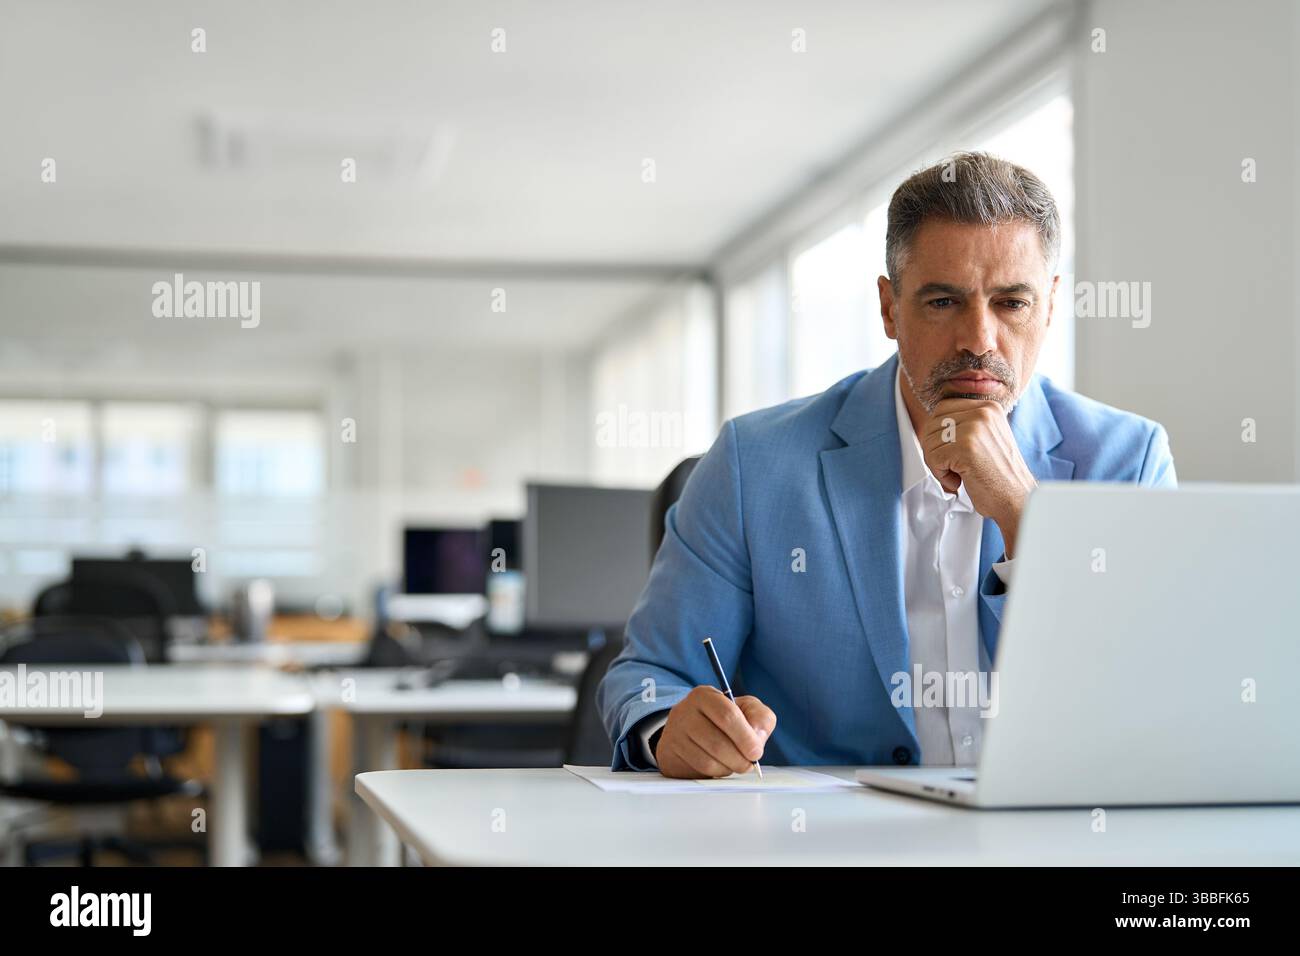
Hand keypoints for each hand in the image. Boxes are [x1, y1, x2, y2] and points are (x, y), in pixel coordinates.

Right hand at [655, 686, 775, 778]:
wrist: (691, 730)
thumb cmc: (723, 720)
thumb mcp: (746, 709)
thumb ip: (760, 717)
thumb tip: (757, 737)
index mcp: (705, 696)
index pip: (727, 715)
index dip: (745, 737)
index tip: (756, 752)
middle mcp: (684, 712)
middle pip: (717, 742)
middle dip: (740, 758)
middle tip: (749, 763)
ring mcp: (674, 734)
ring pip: (708, 761)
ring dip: (729, 768)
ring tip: (734, 762)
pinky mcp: (670, 754)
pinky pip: (698, 771)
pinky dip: (716, 773)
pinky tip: (720, 765)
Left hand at [920, 398, 1036, 556]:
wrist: (1017, 499)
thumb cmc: (1000, 476)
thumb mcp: (987, 438)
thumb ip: (964, 425)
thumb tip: (932, 424)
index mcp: (988, 408)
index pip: (942, 409)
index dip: (938, 434)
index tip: (949, 452)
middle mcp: (983, 412)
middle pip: (932, 424)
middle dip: (935, 449)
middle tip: (951, 466)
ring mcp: (975, 428)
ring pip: (929, 441)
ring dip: (937, 464)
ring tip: (958, 474)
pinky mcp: (966, 447)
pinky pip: (933, 458)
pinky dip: (941, 475)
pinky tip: (959, 480)